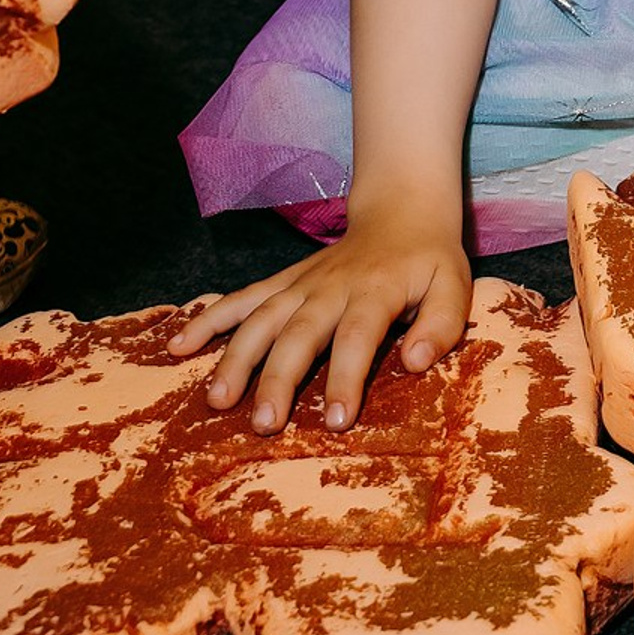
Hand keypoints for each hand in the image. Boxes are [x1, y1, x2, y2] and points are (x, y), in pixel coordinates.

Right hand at [168, 212, 471, 434]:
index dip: (345, 378)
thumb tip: (418, 363)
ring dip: (236, 357)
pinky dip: (209, 319)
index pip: (357, 337)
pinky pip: (241, 299)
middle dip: (279, 378)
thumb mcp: (454, 285)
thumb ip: (442, 324)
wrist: (403, 210)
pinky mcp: (283, 282)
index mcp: (376, 290)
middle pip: (299, 333)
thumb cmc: (429, 260)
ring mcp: (301, 283)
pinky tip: (178, 347)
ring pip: (261, 318)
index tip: (334, 421)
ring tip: (216, 400)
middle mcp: (331, 286)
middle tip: (265, 425)